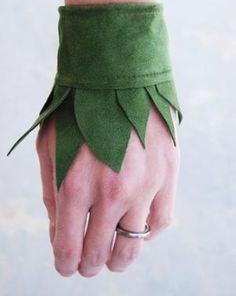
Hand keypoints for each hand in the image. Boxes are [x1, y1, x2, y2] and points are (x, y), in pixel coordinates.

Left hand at [36, 105, 179, 277]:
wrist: (117, 74)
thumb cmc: (77, 110)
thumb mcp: (49, 146)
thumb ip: (51, 192)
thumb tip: (59, 230)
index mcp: (75, 184)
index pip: (68, 248)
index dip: (65, 265)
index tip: (66, 266)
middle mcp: (112, 191)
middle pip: (100, 254)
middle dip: (89, 265)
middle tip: (87, 263)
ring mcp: (145, 184)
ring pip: (133, 246)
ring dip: (119, 258)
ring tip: (112, 254)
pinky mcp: (167, 174)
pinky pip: (160, 222)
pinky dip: (146, 233)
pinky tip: (135, 225)